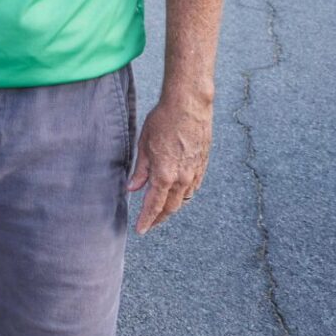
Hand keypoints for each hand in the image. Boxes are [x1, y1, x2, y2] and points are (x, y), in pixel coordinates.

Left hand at [129, 93, 211, 233]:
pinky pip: (193, 188)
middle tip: (149, 224)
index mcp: (164, 174)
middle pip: (171, 207)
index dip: (146, 219)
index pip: (153, 205)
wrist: (189, 105)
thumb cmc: (163, 120)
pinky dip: (183, 195)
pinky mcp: (203, 165)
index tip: (140, 230)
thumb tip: (132, 189)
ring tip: (161, 211)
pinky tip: (177, 194)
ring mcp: (195, 172)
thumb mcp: (144, 145)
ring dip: (172, 208)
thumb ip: (140, 171)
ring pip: (183, 199)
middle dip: (159, 218)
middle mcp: (182, 178)